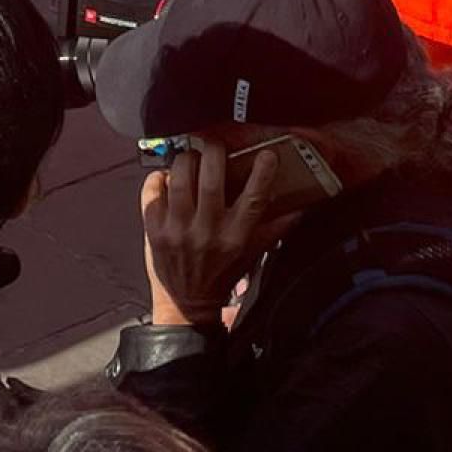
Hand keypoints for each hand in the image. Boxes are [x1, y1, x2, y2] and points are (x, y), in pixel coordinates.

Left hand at [141, 140, 295, 328]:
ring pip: (179, 180)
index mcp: (234, 239)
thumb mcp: (251, 255)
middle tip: (216, 146)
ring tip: (191, 158)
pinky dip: (158, 177)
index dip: (262, 174)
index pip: (252, 201)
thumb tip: (300, 208)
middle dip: (214, 154)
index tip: (267, 155)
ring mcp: (177, 232)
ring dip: (186, 160)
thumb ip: (273, 230)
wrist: (186, 305)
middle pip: (211, 182)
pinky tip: (167, 177)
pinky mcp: (154, 231)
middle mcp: (206, 234)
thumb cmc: (221, 275)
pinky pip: (152, 191)